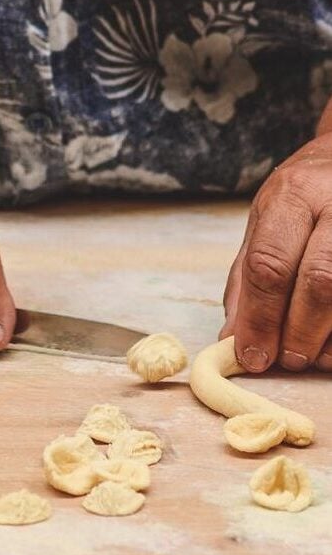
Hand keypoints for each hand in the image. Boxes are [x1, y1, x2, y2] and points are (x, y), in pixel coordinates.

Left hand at [222, 131, 331, 371]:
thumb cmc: (305, 195)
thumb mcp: (265, 220)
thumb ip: (247, 279)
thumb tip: (232, 339)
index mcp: (293, 195)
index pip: (269, 264)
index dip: (259, 319)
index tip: (252, 355)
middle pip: (319, 281)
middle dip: (299, 332)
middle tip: (287, 359)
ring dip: (328, 339)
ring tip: (312, 355)